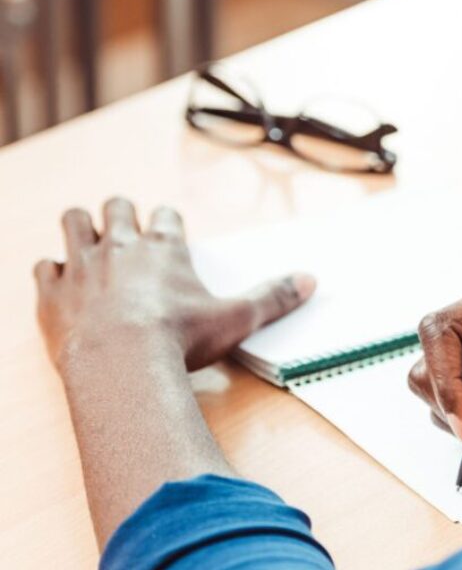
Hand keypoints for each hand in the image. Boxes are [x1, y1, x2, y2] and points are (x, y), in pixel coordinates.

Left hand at [34, 197, 315, 373]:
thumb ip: (273, 297)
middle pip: (116, 207)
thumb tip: (310, 280)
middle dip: (121, 214)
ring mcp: (82, 265)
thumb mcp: (236, 318)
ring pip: (73, 222)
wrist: (120, 362)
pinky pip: (44, 267)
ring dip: (81, 227)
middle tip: (128, 234)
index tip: (170, 234)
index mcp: (164, 247)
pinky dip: (52, 273)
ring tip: (90, 243)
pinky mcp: (53, 292)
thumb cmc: (180, 339)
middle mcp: (121, 246)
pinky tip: (62, 285)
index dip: (168, 224)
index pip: (166, 216)